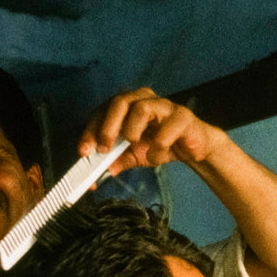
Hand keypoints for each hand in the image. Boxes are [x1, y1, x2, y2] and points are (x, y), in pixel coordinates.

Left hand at [78, 88, 226, 175]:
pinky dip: (157, 147)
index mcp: (127, 105)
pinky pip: (166, 129)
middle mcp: (144, 99)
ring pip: (141, 108)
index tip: (84, 151)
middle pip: (119, 101)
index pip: (102, 111)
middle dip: (107, 127)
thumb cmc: (159, 144)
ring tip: (135, 146)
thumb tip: (94, 177)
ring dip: (132, 131)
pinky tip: (156, 156)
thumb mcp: (131, 155)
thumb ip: (113, 160)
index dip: (90, 130)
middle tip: (104, 149)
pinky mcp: (183, 117)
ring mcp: (164, 106)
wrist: (192, 149)